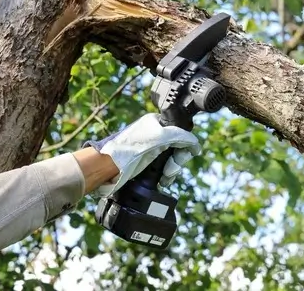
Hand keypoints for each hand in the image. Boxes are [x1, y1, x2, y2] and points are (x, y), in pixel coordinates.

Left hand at [83, 113, 200, 195]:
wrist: (108, 166)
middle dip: (176, 162)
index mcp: (158, 122)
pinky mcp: (145, 162)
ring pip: (171, 160)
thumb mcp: (162, 137)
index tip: (180, 159)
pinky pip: (162, 168)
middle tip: (169, 171)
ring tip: (164, 178)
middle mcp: (155, 134)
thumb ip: (182, 137)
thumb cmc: (131, 148)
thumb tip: (196, 145)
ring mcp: (150, 149)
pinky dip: (165, 175)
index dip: (184, 147)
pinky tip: (161, 180)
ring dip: (171, 171)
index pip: (182, 133)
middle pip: (177, 148)